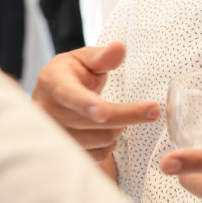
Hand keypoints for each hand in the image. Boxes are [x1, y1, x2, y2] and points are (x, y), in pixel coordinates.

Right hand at [32, 41, 160, 161]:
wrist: (50, 100)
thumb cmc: (71, 76)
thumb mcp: (84, 60)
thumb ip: (103, 57)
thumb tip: (119, 48)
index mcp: (53, 82)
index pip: (69, 95)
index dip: (86, 104)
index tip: (102, 111)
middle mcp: (48, 111)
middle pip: (97, 121)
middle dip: (129, 114)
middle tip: (153, 109)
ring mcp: (54, 135)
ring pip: (102, 139)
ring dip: (118, 129)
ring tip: (116, 116)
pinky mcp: (64, 153)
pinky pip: (99, 154)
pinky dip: (110, 143)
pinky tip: (105, 130)